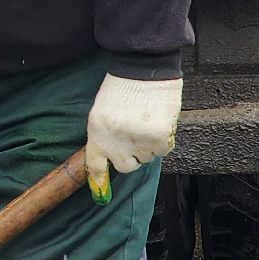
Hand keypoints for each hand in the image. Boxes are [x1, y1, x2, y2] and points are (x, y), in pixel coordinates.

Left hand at [85, 73, 182, 202]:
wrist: (144, 69)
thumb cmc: (122, 87)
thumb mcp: (102, 111)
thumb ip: (105, 135)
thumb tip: (111, 158)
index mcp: (96, 132)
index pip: (95, 164)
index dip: (98, 180)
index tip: (99, 191)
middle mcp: (115, 140)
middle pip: (126, 166)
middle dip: (131, 156)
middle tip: (134, 136)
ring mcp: (137, 141)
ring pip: (147, 158)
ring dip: (148, 145)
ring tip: (145, 121)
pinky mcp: (158, 138)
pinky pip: (163, 150)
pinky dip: (163, 140)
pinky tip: (158, 121)